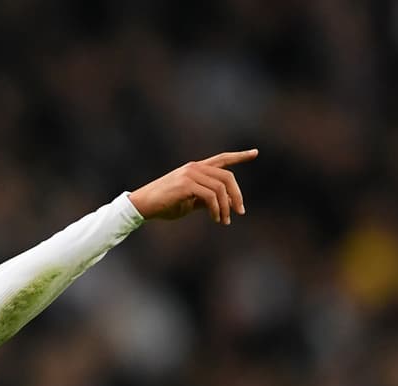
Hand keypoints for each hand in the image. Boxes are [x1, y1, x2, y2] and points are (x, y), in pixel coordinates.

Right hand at [128, 149, 257, 224]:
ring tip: (224, 221)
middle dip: (237, 195)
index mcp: (196, 168)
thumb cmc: (164, 205)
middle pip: (227, 176)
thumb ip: (205, 200)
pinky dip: (216, 209)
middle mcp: (194, 167)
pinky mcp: (186, 185)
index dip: (239, 156)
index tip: (255, 153)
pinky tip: (215, 218)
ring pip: (221, 188)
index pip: (222, 159)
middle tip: (240, 211)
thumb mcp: (188, 202)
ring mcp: (190, 174)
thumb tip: (223, 205)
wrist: (142, 206)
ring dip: (226, 207)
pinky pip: (210, 196)